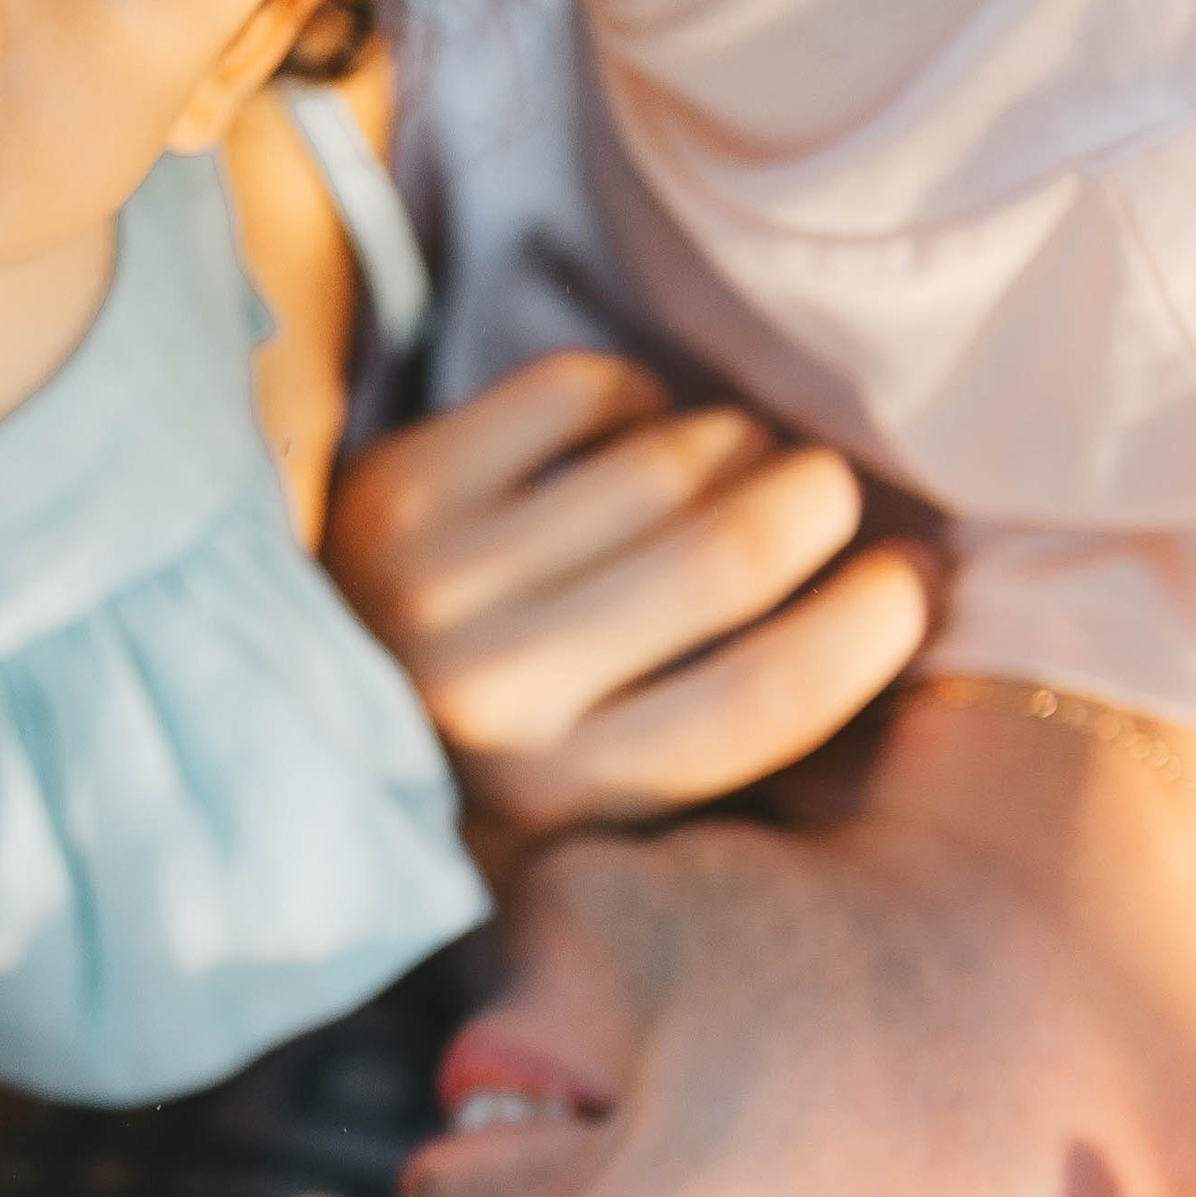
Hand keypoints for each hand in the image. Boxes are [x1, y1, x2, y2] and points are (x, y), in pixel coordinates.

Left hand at [328, 350, 933, 835]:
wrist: (287, 718)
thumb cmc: (489, 762)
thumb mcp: (602, 806)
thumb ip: (724, 742)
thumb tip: (899, 617)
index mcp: (567, 799)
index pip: (772, 696)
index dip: (876, 619)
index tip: (908, 580)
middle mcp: (497, 695)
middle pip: (737, 552)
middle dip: (818, 504)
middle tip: (826, 496)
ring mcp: (436, 580)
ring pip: (668, 459)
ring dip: (733, 445)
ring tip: (733, 463)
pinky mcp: (397, 481)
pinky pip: (584, 390)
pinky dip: (636, 398)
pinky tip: (631, 434)